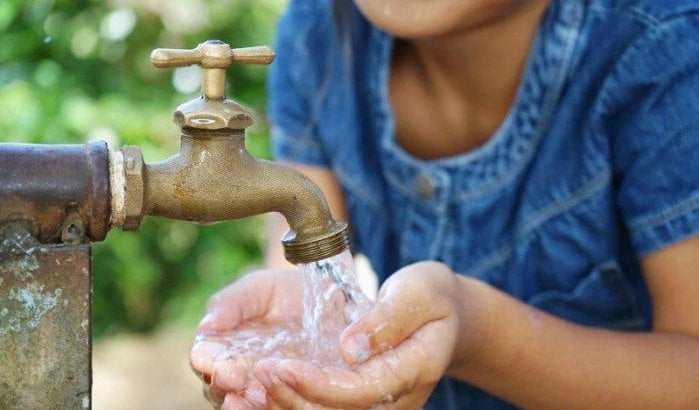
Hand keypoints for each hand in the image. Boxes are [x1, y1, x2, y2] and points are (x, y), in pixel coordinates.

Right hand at [190, 268, 302, 407]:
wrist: (325, 300)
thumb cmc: (283, 292)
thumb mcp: (258, 289)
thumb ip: (231, 303)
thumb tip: (206, 326)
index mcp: (219, 346)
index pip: (205, 358)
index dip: (209, 362)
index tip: (221, 364)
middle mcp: (235, 372)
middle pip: (219, 387)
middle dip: (225, 385)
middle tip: (236, 380)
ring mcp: (261, 387)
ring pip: (246, 403)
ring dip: (248, 403)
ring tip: (255, 395)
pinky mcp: (289, 395)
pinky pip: (278, 406)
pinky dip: (276, 406)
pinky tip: (280, 402)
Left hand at [253, 261, 463, 408]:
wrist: (445, 316)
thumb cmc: (430, 297)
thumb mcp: (418, 293)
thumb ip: (387, 319)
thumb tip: (350, 348)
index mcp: (414, 370)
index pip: (360, 390)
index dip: (318, 385)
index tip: (282, 366)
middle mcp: (396, 398)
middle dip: (293, 398)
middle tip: (258, 373)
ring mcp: (380, 404)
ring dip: (287, 404)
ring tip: (253, 383)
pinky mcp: (363, 401)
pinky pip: (326, 409)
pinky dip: (294, 400)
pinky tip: (265, 388)